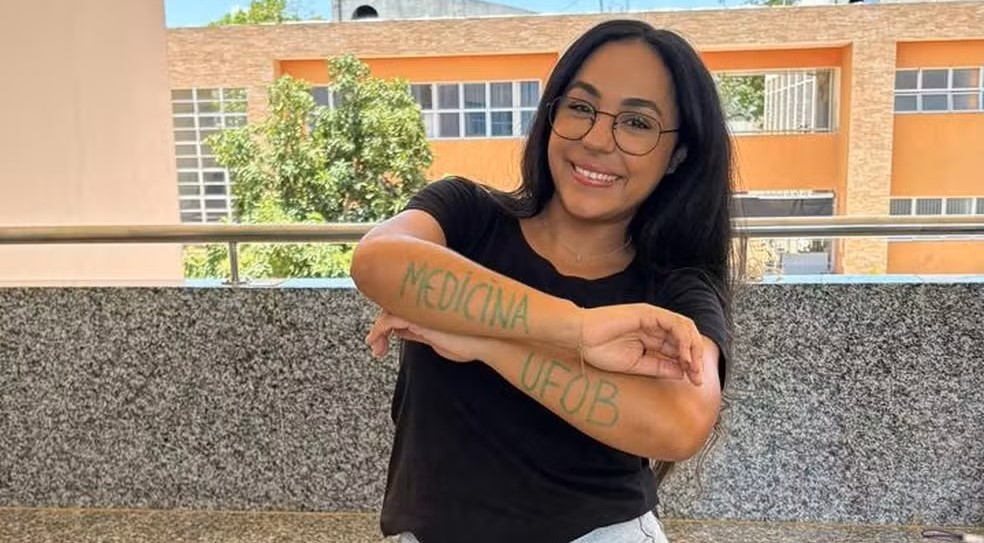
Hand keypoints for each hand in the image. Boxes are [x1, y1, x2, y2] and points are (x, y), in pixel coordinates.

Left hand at [366, 310, 481, 362]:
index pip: (400, 309)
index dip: (388, 322)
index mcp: (426, 309)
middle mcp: (421, 306)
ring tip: (377, 351)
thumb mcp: (436, 341)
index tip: (382, 343)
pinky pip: (388, 320)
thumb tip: (399, 333)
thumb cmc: (468, 343)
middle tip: (378, 349)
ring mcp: (419, 309)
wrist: (486, 342)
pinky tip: (376, 344)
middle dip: (381, 328)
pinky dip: (378, 332)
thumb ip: (418, 334)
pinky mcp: (418, 318)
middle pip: (391, 308)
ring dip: (377, 333)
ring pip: (387, 313)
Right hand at [577, 304, 703, 384]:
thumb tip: (683, 372)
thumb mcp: (636, 365)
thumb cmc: (601, 350)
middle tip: (698, 379)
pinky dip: (683, 339)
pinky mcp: (649, 312)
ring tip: (693, 368)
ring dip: (693, 348)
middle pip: (686, 339)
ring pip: (685, 328)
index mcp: (652, 339)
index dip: (690, 365)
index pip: (679, 349)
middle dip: (696, 359)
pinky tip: (683, 355)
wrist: (580, 338)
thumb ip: (659, 367)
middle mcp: (655, 327)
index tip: (695, 382)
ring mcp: (653, 318)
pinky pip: (674, 323)